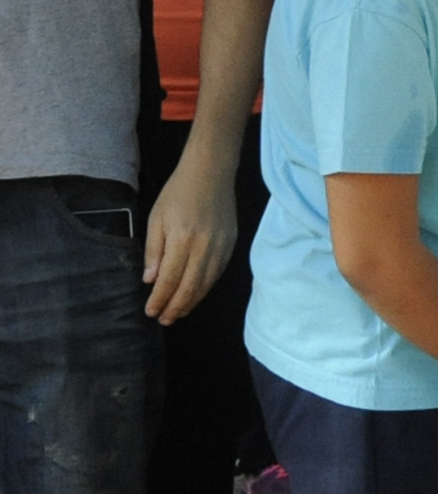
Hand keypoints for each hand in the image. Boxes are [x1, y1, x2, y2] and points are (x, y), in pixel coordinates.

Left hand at [141, 163, 235, 322]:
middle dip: (176, 306)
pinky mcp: (231, 244)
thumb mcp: (156, 219)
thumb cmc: (177, 194)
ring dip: (191, 301)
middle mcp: (205, 246)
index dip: (160, 298)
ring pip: (206, 283)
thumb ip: (154, 251)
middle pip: (190, 286)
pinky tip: (195, 294)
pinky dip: (205, 288)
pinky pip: (217, 273)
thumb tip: (151, 281)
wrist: (211, 173)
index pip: (169, 278)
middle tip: (163, 320)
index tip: (150, 311)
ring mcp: (221, 246)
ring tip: (178, 313)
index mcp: (182, 239)